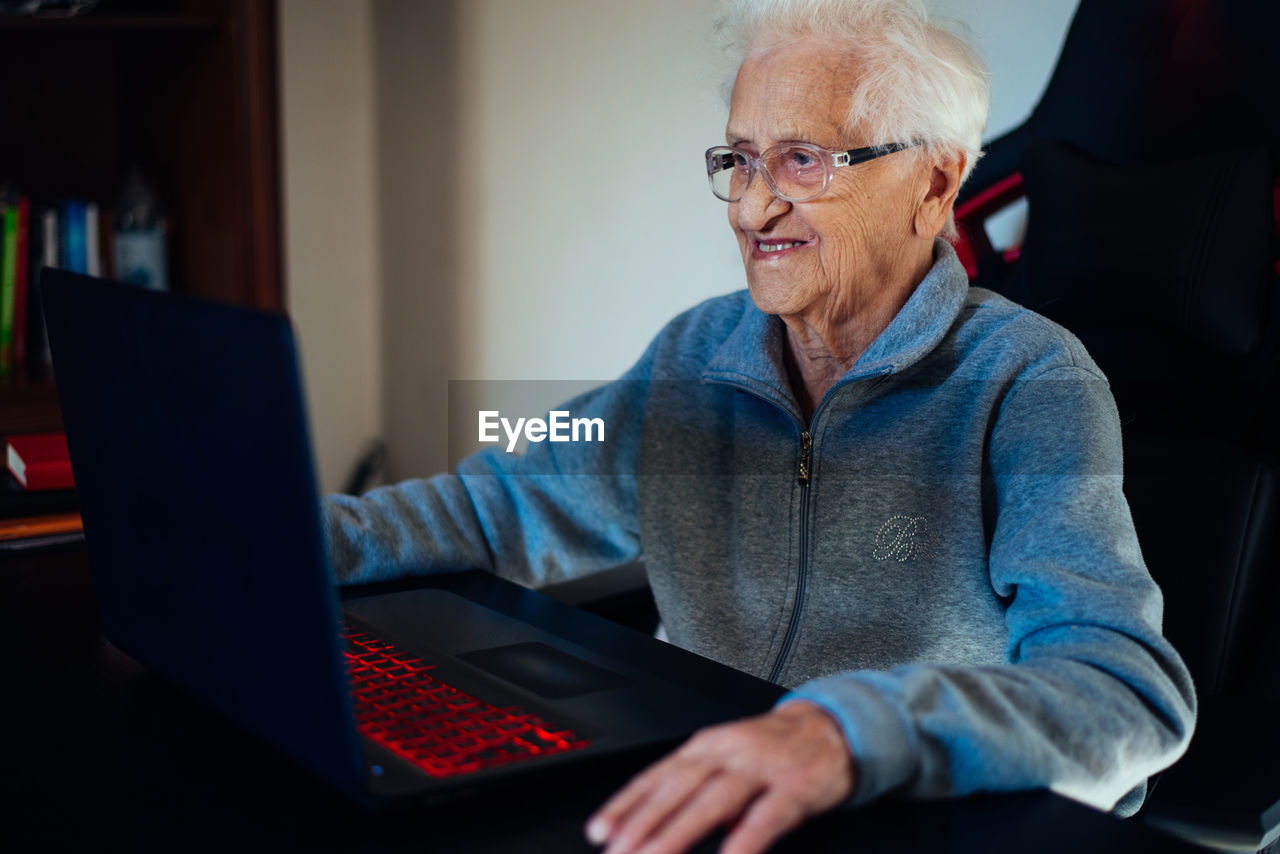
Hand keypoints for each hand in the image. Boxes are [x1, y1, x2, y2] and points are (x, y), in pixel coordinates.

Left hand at [584, 700, 855, 853]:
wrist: (833, 727)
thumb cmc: (773, 749)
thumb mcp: (727, 758)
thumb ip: (695, 788)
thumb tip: (657, 824)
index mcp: (706, 746)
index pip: (656, 776)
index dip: (625, 804)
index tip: (599, 830)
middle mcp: (728, 752)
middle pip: (676, 789)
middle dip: (642, 823)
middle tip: (618, 851)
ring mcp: (761, 767)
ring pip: (712, 801)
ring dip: (678, 833)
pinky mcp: (795, 786)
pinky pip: (765, 818)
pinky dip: (743, 841)